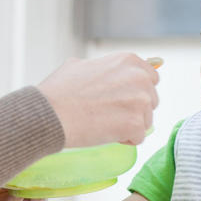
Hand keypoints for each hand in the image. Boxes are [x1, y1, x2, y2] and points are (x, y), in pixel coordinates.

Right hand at [36, 53, 158, 147]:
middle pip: (151, 101)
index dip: (136, 91)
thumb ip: (102, 68)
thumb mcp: (80, 65)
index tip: (122, 99)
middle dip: (135, 110)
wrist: (50, 113)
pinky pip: (138, 138)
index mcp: (128, 61)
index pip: (151, 78)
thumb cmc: (59, 91)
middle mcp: (139, 77)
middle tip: (109, 114)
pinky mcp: (135, 124)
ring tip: (103, 123)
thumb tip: (106, 72)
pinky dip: (123, 140)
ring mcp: (139, 101)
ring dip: (128, 126)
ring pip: (145, 121)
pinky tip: (104, 133)